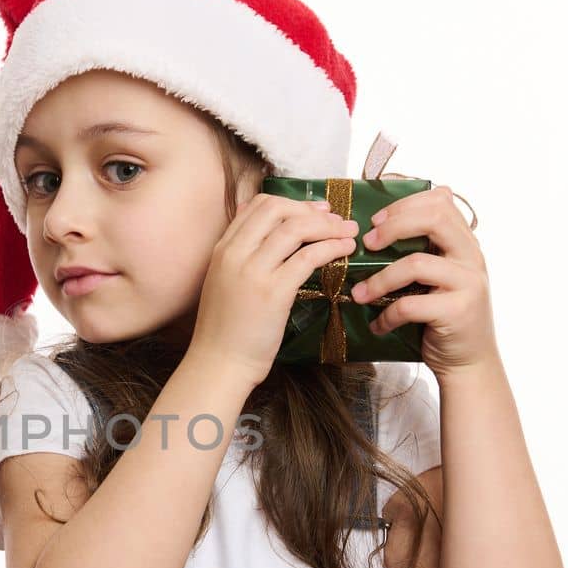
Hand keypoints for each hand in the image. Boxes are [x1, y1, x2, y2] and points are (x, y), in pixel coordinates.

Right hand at [187, 193, 360, 388]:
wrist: (219, 364)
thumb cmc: (225, 331)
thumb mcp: (224, 283)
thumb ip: (241, 257)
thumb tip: (267, 236)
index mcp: (223, 249)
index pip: (258, 206)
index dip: (292, 203)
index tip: (315, 210)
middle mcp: (235, 253)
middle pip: (278, 209)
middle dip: (311, 210)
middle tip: (335, 220)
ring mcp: (253, 271)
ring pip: (295, 229)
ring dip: (328, 226)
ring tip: (348, 233)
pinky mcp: (273, 292)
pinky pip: (308, 257)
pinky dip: (331, 248)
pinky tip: (344, 251)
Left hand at [347, 185, 497, 376]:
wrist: (469, 362)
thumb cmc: (445, 317)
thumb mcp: (440, 276)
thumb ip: (427, 248)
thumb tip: (396, 214)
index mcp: (465, 244)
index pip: (441, 202)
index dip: (405, 205)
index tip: (377, 221)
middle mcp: (472, 258)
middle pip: (434, 219)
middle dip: (393, 226)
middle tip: (367, 244)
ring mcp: (468, 284)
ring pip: (416, 264)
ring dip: (380, 279)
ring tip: (360, 294)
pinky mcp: (457, 312)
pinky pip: (411, 305)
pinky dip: (387, 315)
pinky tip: (378, 324)